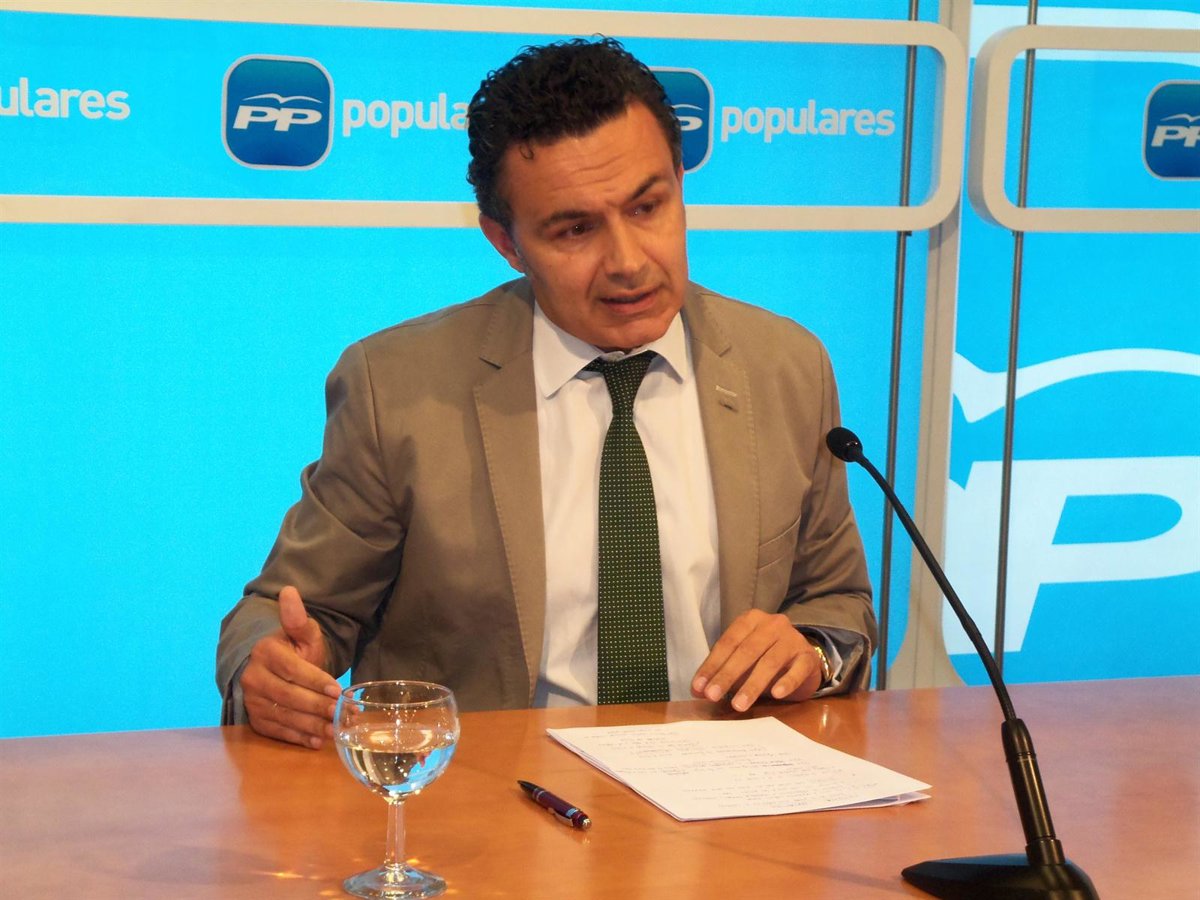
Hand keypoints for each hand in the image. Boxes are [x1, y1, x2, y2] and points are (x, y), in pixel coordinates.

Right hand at [239, 585, 341, 748]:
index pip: (292, 670)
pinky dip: (297, 738)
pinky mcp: (254, 718)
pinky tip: (317, 741)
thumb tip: (289, 591)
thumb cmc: (295, 649)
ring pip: (283, 716)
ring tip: (335, 730)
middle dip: (317, 706)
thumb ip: (298, 619)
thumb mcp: (302, 633)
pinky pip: (276, 731)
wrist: (275, 666)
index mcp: (265, 652)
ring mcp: (251, 700)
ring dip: (311, 725)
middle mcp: (253, 677)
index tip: (337, 690)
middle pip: (288, 696)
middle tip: (341, 714)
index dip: (315, 681)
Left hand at [691, 609, 822, 711]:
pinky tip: (776, 694)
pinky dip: (786, 682)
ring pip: (770, 662)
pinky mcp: (808, 656)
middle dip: (727, 675)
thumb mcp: (742, 660)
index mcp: (750, 620)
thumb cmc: (766, 658)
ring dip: (752, 685)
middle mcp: (772, 624)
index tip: (699, 688)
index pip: (727, 643)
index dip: (712, 666)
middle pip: (746, 651)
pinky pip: (797, 670)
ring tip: (739, 705)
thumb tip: (698, 690)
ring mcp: (793, 639)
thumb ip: (722, 671)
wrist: (803, 659)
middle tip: (713, 696)